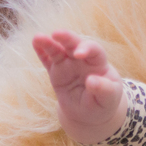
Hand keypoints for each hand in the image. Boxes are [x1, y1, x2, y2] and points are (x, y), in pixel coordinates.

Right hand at [31, 29, 127, 144]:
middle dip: (66, 38)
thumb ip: (104, 89)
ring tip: (38, 37)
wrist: (90, 112)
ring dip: (48, 43)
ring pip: (57, 51)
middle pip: (74, 44)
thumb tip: (91, 81)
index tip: (78, 54)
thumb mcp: (109, 98)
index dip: (87, 49)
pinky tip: (35, 43)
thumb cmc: (104, 101)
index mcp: (98, 62)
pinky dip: (41, 52)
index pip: (94, 50)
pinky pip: (47, 61)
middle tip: (57, 34)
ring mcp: (67, 65)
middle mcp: (81, 60)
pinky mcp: (56, 73)